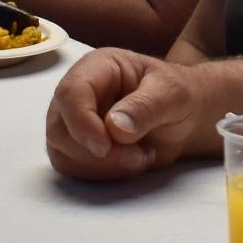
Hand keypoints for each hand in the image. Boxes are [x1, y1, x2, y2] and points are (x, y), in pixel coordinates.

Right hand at [44, 48, 210, 179]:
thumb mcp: (173, 94)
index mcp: (97, 68)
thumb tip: (114, 126)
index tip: (105, 147)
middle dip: (96, 154)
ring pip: (62, 153)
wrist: (184, 117)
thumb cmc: (178, 96)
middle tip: (138, 157)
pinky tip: (130, 163)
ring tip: (141, 157)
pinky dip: (102, 175)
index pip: (70, 93)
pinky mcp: (77, 147)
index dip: (81, 123)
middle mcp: (78, 93)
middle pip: (59, 129)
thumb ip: (146, 107)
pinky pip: (73, 169)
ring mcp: (73, 122)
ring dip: (102, 167)